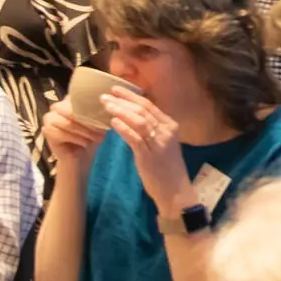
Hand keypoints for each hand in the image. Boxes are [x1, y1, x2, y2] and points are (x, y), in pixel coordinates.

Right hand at [43, 98, 106, 173]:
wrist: (81, 156)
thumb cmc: (91, 136)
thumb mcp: (98, 121)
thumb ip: (99, 110)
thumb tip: (109, 103)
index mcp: (70, 99)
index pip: (82, 98)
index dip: (96, 108)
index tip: (109, 116)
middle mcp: (57, 106)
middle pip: (75, 110)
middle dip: (91, 121)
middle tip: (104, 130)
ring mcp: (50, 118)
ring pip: (70, 123)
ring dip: (87, 132)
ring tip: (99, 137)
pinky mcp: (47, 131)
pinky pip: (64, 134)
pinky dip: (78, 139)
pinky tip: (87, 143)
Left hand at [103, 87, 195, 212]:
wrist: (175, 190)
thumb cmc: (166, 168)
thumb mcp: (161, 144)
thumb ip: (150, 131)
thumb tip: (129, 117)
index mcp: (170, 125)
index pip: (149, 105)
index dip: (132, 95)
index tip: (116, 89)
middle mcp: (167, 131)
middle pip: (143, 110)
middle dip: (123, 100)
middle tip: (105, 94)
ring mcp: (159, 143)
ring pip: (139, 121)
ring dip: (121, 111)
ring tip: (106, 105)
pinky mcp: (149, 156)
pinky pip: (135, 138)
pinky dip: (123, 128)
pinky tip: (112, 122)